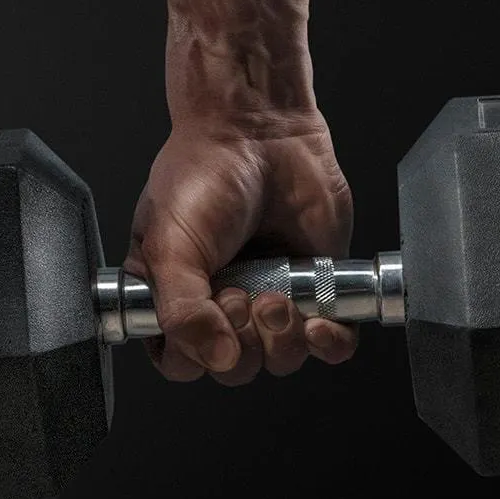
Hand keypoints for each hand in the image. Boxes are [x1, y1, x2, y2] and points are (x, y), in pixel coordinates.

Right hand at [126, 113, 357, 384]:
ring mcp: (269, 298)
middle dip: (244, 340)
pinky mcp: (315, 288)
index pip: (182, 362)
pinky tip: (319, 321)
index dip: (199, 353)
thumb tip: (217, 359)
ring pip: (282, 360)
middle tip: (242, 293)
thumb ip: (181, 310)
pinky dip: (329, 342)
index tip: (208, 315)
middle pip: (236, 368)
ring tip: (278, 293)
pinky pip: (329, 345)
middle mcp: (219, 303)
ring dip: (283, 336)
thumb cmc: (201, 174)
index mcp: (172, 295)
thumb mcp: (170, 244)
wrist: (258, 130)